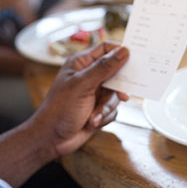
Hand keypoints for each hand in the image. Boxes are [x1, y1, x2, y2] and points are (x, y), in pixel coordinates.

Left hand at [30, 42, 129, 157]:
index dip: (120, 52)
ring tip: (93, 116)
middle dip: (117, 88)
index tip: (135, 60)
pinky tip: (91, 122)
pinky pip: (113, 109)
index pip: (106, 49)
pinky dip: (104, 116)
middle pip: (116, 73)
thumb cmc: (60, 108)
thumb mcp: (83, 84)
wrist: (52, 138)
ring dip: (106, 107)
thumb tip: (124, 51)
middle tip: (121, 95)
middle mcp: (89, 76)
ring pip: (115, 95)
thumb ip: (104, 67)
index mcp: (81, 64)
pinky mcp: (98, 108)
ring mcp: (94, 93)